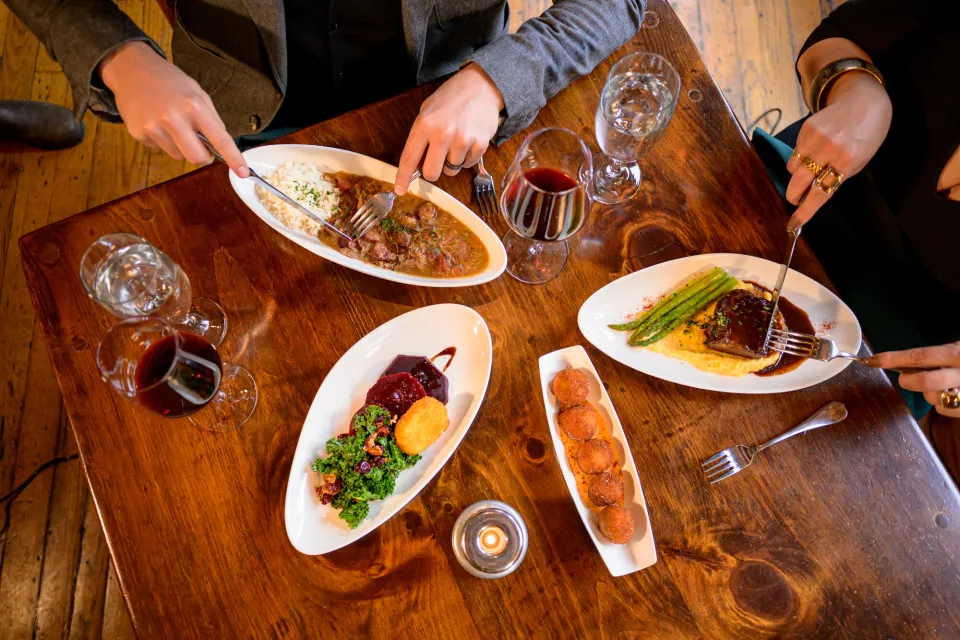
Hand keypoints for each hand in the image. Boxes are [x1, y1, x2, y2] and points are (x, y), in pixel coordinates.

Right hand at [99, 42, 247, 176]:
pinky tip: (156, 122)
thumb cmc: (170, 81)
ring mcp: (153, 127)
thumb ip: (212, 120)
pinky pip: (160, 149)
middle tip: (202, 146)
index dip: (233, 158)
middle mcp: (173, 118)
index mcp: (194, 106)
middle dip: (203, 157)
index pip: (219, 139)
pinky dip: (164, 141)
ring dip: (181, 147)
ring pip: (178, 156)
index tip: (243, 172)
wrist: (131, 69)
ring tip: (173, 125)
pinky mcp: (138, 133)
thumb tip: (221, 146)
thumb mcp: (197, 93)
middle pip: (196, 158)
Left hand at [395, 63, 502, 194]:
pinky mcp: (479, 145)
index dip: (403, 177)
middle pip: (431, 173)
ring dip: (451, 162)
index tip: (399, 190)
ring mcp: (462, 141)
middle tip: (437, 159)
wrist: (481, 86)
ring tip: (456, 141)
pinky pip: (467, 165)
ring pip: (451, 171)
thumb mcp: (428, 111)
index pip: (410, 157)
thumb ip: (420, 137)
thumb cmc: (451, 98)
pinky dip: (466, 157)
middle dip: (432, 170)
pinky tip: (468, 140)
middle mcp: (443, 135)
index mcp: (425, 125)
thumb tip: (414, 165)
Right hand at [785, 73, 890, 224]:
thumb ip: (837, 176)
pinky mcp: (806, 129)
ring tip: (810, 168)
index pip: (819, 194)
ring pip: (792, 169)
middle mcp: (829, 150)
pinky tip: (814, 150)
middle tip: (796, 199)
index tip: (793, 225)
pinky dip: (800, 158)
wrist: (864, 100)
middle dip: (794, 196)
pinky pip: (795, 153)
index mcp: (848, 162)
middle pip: (798, 183)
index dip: (805, 212)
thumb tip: (813, 194)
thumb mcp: (860, 161)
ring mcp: (815, 138)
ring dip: (797, 175)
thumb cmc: (867, 135)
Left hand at [866, 343, 959, 417]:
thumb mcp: (959, 350)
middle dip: (909, 381)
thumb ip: (937, 356)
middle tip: (905, 378)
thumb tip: (904, 363)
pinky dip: (942, 404)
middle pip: (925, 381)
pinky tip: (951, 396)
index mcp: (958, 353)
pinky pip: (945, 410)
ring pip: (934, 398)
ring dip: (928, 393)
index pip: (920, 355)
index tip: (873, 360)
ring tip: (940, 385)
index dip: (893, 359)